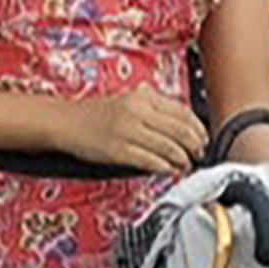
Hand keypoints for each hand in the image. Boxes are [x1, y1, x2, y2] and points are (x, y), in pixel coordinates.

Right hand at [44, 87, 208, 175]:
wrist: (65, 121)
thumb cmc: (96, 114)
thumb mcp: (129, 101)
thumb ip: (155, 111)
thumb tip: (185, 130)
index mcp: (144, 97)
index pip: (185, 113)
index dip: (199, 130)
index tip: (203, 140)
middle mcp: (138, 111)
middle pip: (182, 132)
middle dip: (196, 148)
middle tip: (198, 156)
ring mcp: (128, 130)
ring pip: (170, 148)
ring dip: (183, 161)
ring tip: (185, 166)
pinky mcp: (119, 150)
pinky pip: (151, 161)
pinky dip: (165, 168)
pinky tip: (169, 170)